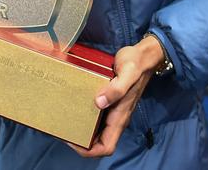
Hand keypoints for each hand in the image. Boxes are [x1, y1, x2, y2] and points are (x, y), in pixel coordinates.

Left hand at [68, 35, 162, 157]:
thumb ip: (116, 89)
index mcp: (120, 116)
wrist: (143, 56)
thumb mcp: (127, 73)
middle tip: (64, 131)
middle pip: (99, 142)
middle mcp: (116, 117)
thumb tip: (99, 102)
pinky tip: (74, 106)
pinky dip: (84, 116)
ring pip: (96, 130)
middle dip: (81, 143)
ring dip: (82, 130)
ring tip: (64, 121)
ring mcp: (113, 110)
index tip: (74, 142)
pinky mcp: (109, 101)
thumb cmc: (136, 64)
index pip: (106, 147)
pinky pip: (96, 116)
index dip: (90, 150)